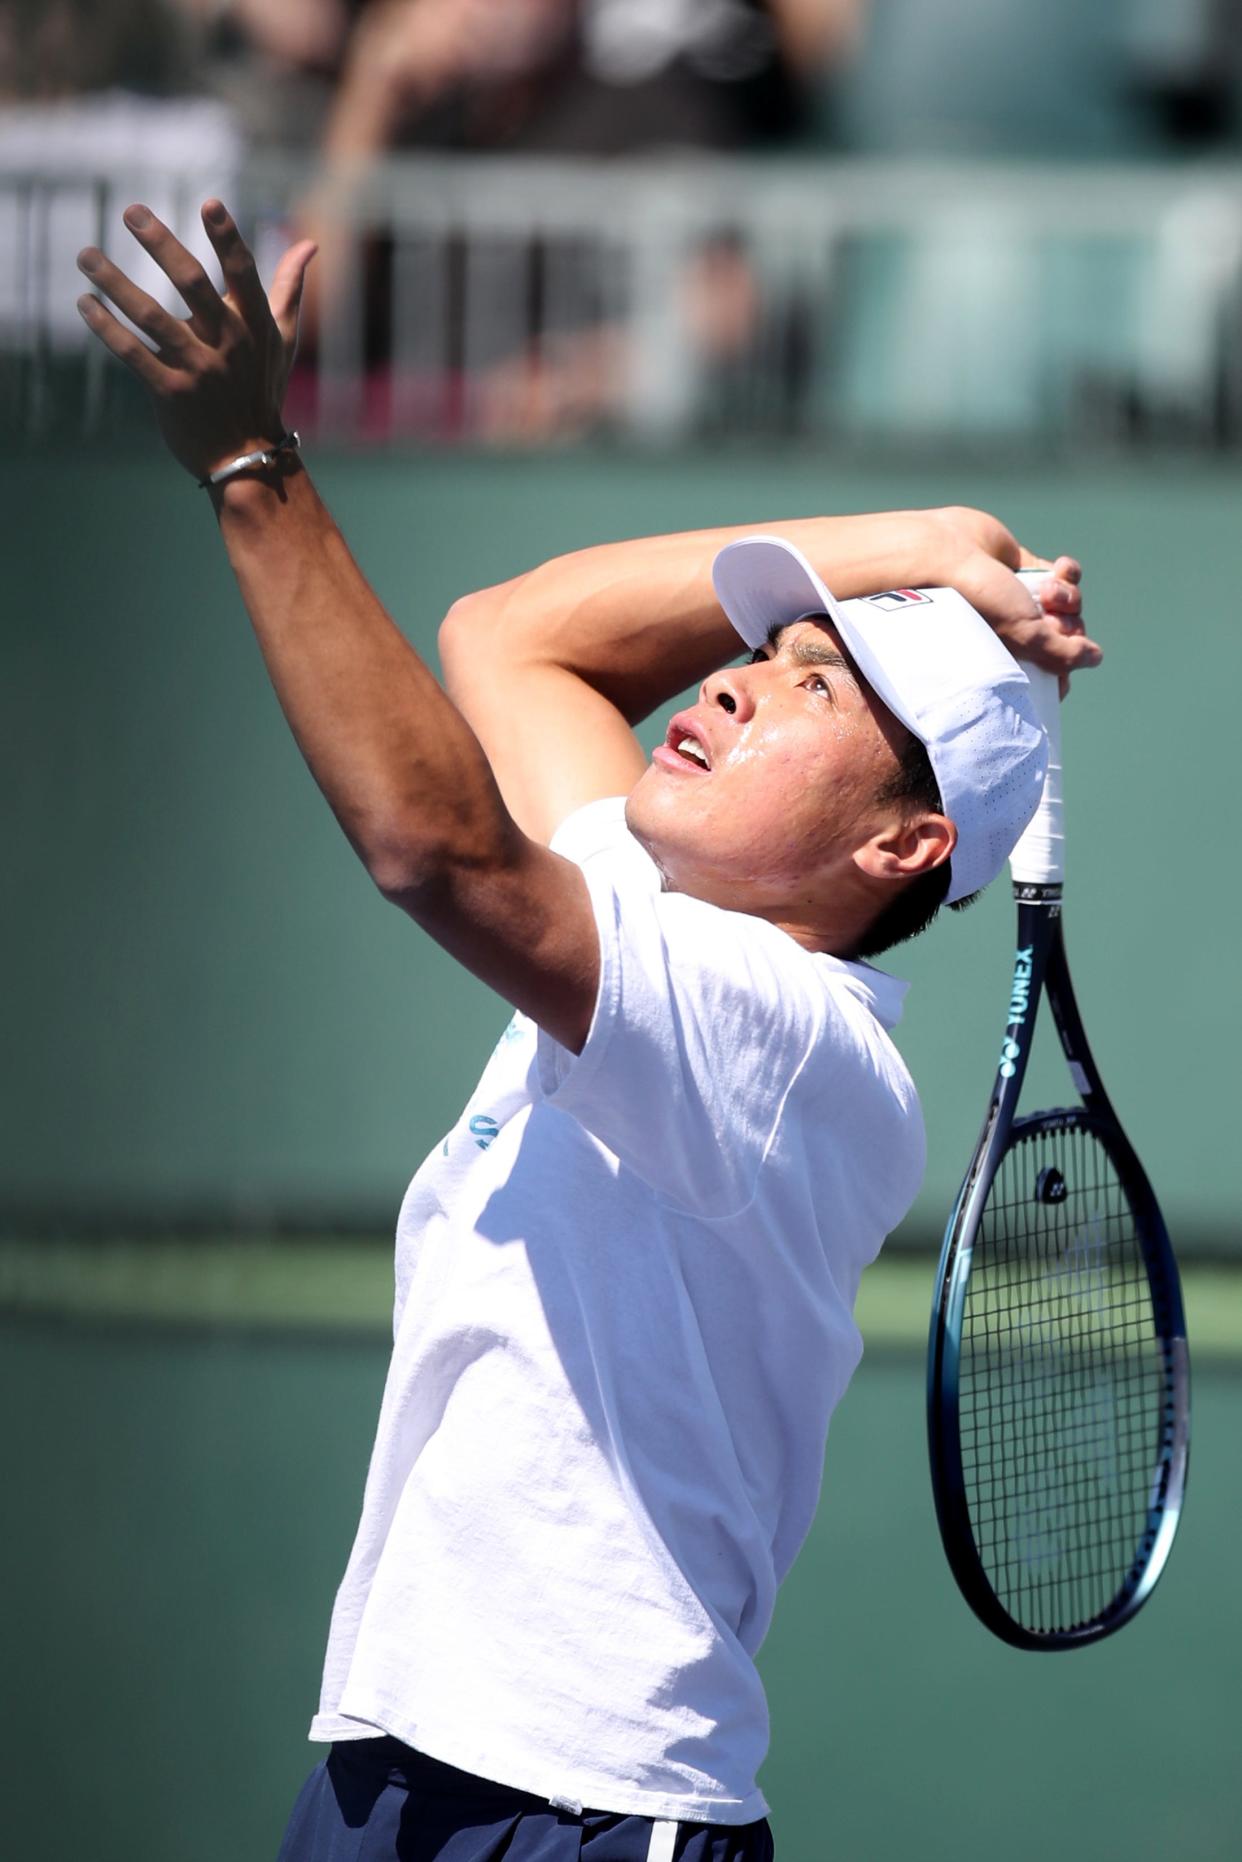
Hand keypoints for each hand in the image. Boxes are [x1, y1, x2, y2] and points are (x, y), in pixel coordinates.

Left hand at [76, 202, 315, 481]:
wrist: (247, 457)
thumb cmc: (261, 389)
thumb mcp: (282, 339)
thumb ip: (290, 288)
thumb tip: (310, 244)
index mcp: (256, 326)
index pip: (243, 273)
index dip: (227, 238)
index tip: (209, 203)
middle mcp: (229, 344)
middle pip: (192, 284)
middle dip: (161, 244)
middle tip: (131, 211)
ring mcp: (199, 370)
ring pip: (151, 316)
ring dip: (115, 283)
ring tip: (85, 255)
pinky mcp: (171, 393)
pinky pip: (132, 353)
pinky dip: (106, 327)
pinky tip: (85, 302)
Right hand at [932, 505, 1101, 695]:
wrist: (949, 554)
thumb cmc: (978, 602)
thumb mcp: (1026, 636)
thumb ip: (1063, 653)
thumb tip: (1095, 658)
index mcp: (1009, 658)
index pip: (1051, 672)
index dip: (1066, 668)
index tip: (1065, 668)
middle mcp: (1016, 632)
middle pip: (1068, 637)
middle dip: (1068, 626)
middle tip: (1050, 620)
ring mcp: (1024, 601)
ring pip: (1070, 605)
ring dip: (1067, 597)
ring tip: (1047, 590)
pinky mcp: (1029, 570)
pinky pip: (1066, 576)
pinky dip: (1069, 573)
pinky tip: (1060, 569)